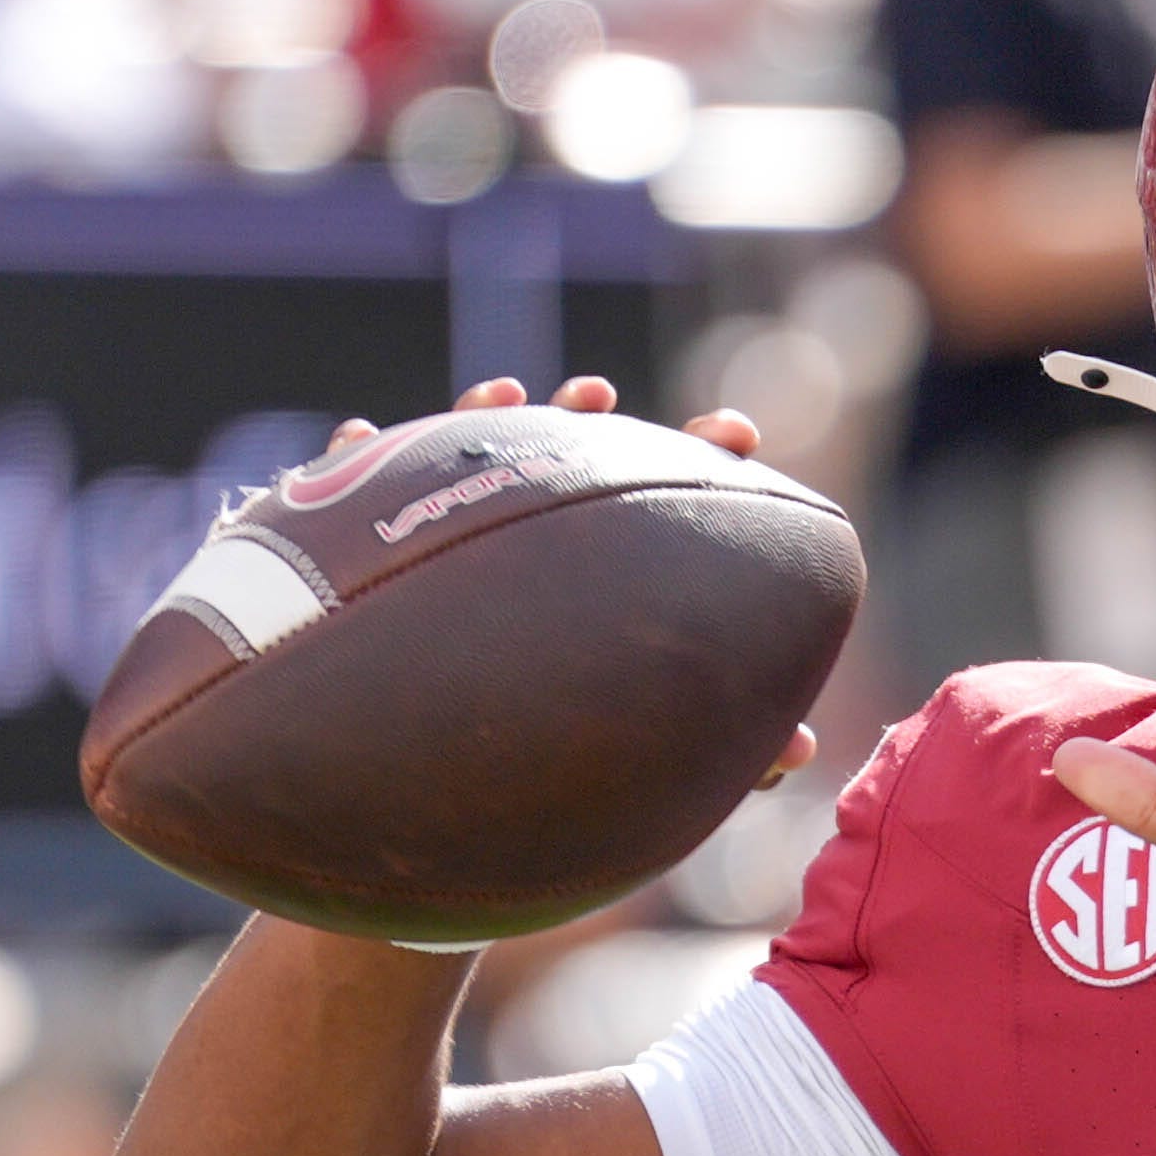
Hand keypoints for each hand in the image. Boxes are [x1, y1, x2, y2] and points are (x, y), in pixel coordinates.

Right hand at [316, 376, 817, 790]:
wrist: (423, 760)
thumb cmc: (551, 742)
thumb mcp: (638, 734)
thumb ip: (715, 735)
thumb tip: (807, 751)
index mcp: (601, 570)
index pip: (656, 500)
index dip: (697, 459)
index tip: (738, 433)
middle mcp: (527, 541)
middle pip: (559, 464)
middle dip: (582, 420)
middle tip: (601, 395)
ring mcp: (448, 531)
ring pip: (458, 462)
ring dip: (478, 418)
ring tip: (504, 394)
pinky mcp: (367, 549)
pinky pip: (348, 495)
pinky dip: (349, 461)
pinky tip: (358, 436)